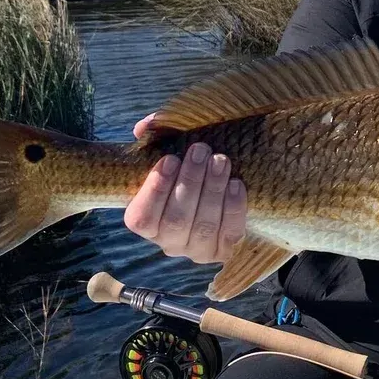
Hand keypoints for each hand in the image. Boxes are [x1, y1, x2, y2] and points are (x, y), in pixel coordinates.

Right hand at [123, 113, 247, 262]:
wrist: (221, 191)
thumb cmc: (187, 169)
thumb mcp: (169, 151)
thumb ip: (154, 137)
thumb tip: (145, 127)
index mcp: (146, 222)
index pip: (142, 218)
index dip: (155, 190)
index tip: (169, 159)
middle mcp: (169, 242)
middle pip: (176, 221)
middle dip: (190, 182)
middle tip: (200, 150)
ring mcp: (197, 250)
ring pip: (203, 227)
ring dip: (212, 191)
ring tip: (220, 161)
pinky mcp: (224, 250)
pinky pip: (229, 233)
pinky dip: (233, 208)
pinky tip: (236, 184)